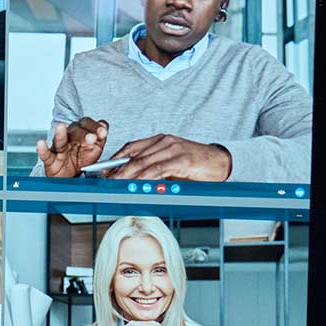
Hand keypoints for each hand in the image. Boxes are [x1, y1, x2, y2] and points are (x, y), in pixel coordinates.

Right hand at [35, 117, 106, 177]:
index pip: (88, 124)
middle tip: (92, 138)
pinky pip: (46, 154)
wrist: (69, 175)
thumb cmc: (81, 158)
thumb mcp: (95, 148)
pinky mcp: (50, 159)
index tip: (103, 133)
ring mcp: (59, 148)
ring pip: (59, 140)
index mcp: (81, 132)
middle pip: (75, 130)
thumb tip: (104, 126)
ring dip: (61, 135)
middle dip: (84, 134)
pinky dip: (43, 149)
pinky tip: (41, 143)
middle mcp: (69, 137)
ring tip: (61, 128)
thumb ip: (100, 137)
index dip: (96, 127)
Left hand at [107, 134, 231, 180]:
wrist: (221, 162)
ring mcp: (173, 149)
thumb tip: (135, 180)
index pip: (131, 147)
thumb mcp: (171, 164)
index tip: (103, 169)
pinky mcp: (181, 160)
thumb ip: (154, 169)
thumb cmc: (197, 164)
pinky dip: (144, 177)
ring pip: (143, 162)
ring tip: (115, 184)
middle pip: (134, 155)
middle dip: (117, 169)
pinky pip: (158, 169)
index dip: (116, 158)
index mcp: (160, 140)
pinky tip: (136, 184)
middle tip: (104, 180)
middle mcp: (164, 142)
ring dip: (127, 175)